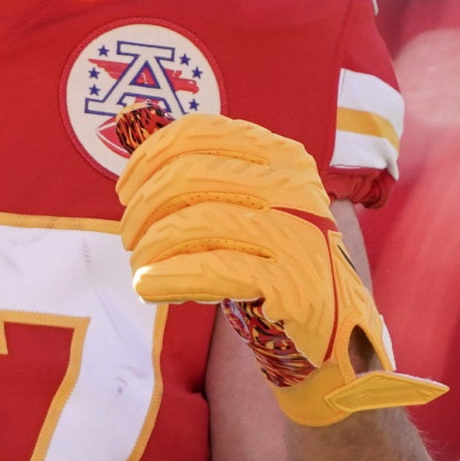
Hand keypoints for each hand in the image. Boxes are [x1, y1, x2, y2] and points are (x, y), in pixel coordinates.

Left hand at [114, 111, 444, 425]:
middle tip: (128, 238)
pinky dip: (169, 277)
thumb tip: (133, 141)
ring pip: (197, 222)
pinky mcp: (290, 280)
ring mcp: (295, 231)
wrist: (335, 326)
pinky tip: (148, 286)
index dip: (149, 158)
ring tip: (139, 266)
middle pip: (190, 176)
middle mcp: (293, 185)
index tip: (124, 191)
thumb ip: (206, 177)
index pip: (199, 133)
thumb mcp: (251, 206)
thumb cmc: (276, 260)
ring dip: (152, 246)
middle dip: (144, 208)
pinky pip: (211, 271)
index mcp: (281, 155)